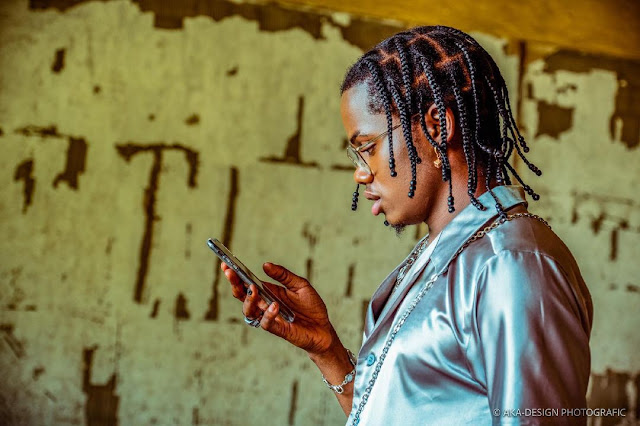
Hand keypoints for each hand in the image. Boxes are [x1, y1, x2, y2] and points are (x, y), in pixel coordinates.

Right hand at [222, 262, 339, 355]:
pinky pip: (266, 323)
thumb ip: (283, 275)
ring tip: (253, 289)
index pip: (247, 284)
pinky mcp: (278, 330)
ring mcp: (270, 318)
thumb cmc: (311, 307)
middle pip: (243, 296)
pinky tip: (274, 305)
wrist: (324, 328)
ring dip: (248, 300)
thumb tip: (265, 265)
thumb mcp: (300, 285)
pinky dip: (268, 314)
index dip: (235, 275)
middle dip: (235, 285)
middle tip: (231, 273)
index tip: (226, 265)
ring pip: (249, 311)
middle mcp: (265, 305)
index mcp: (268, 293)